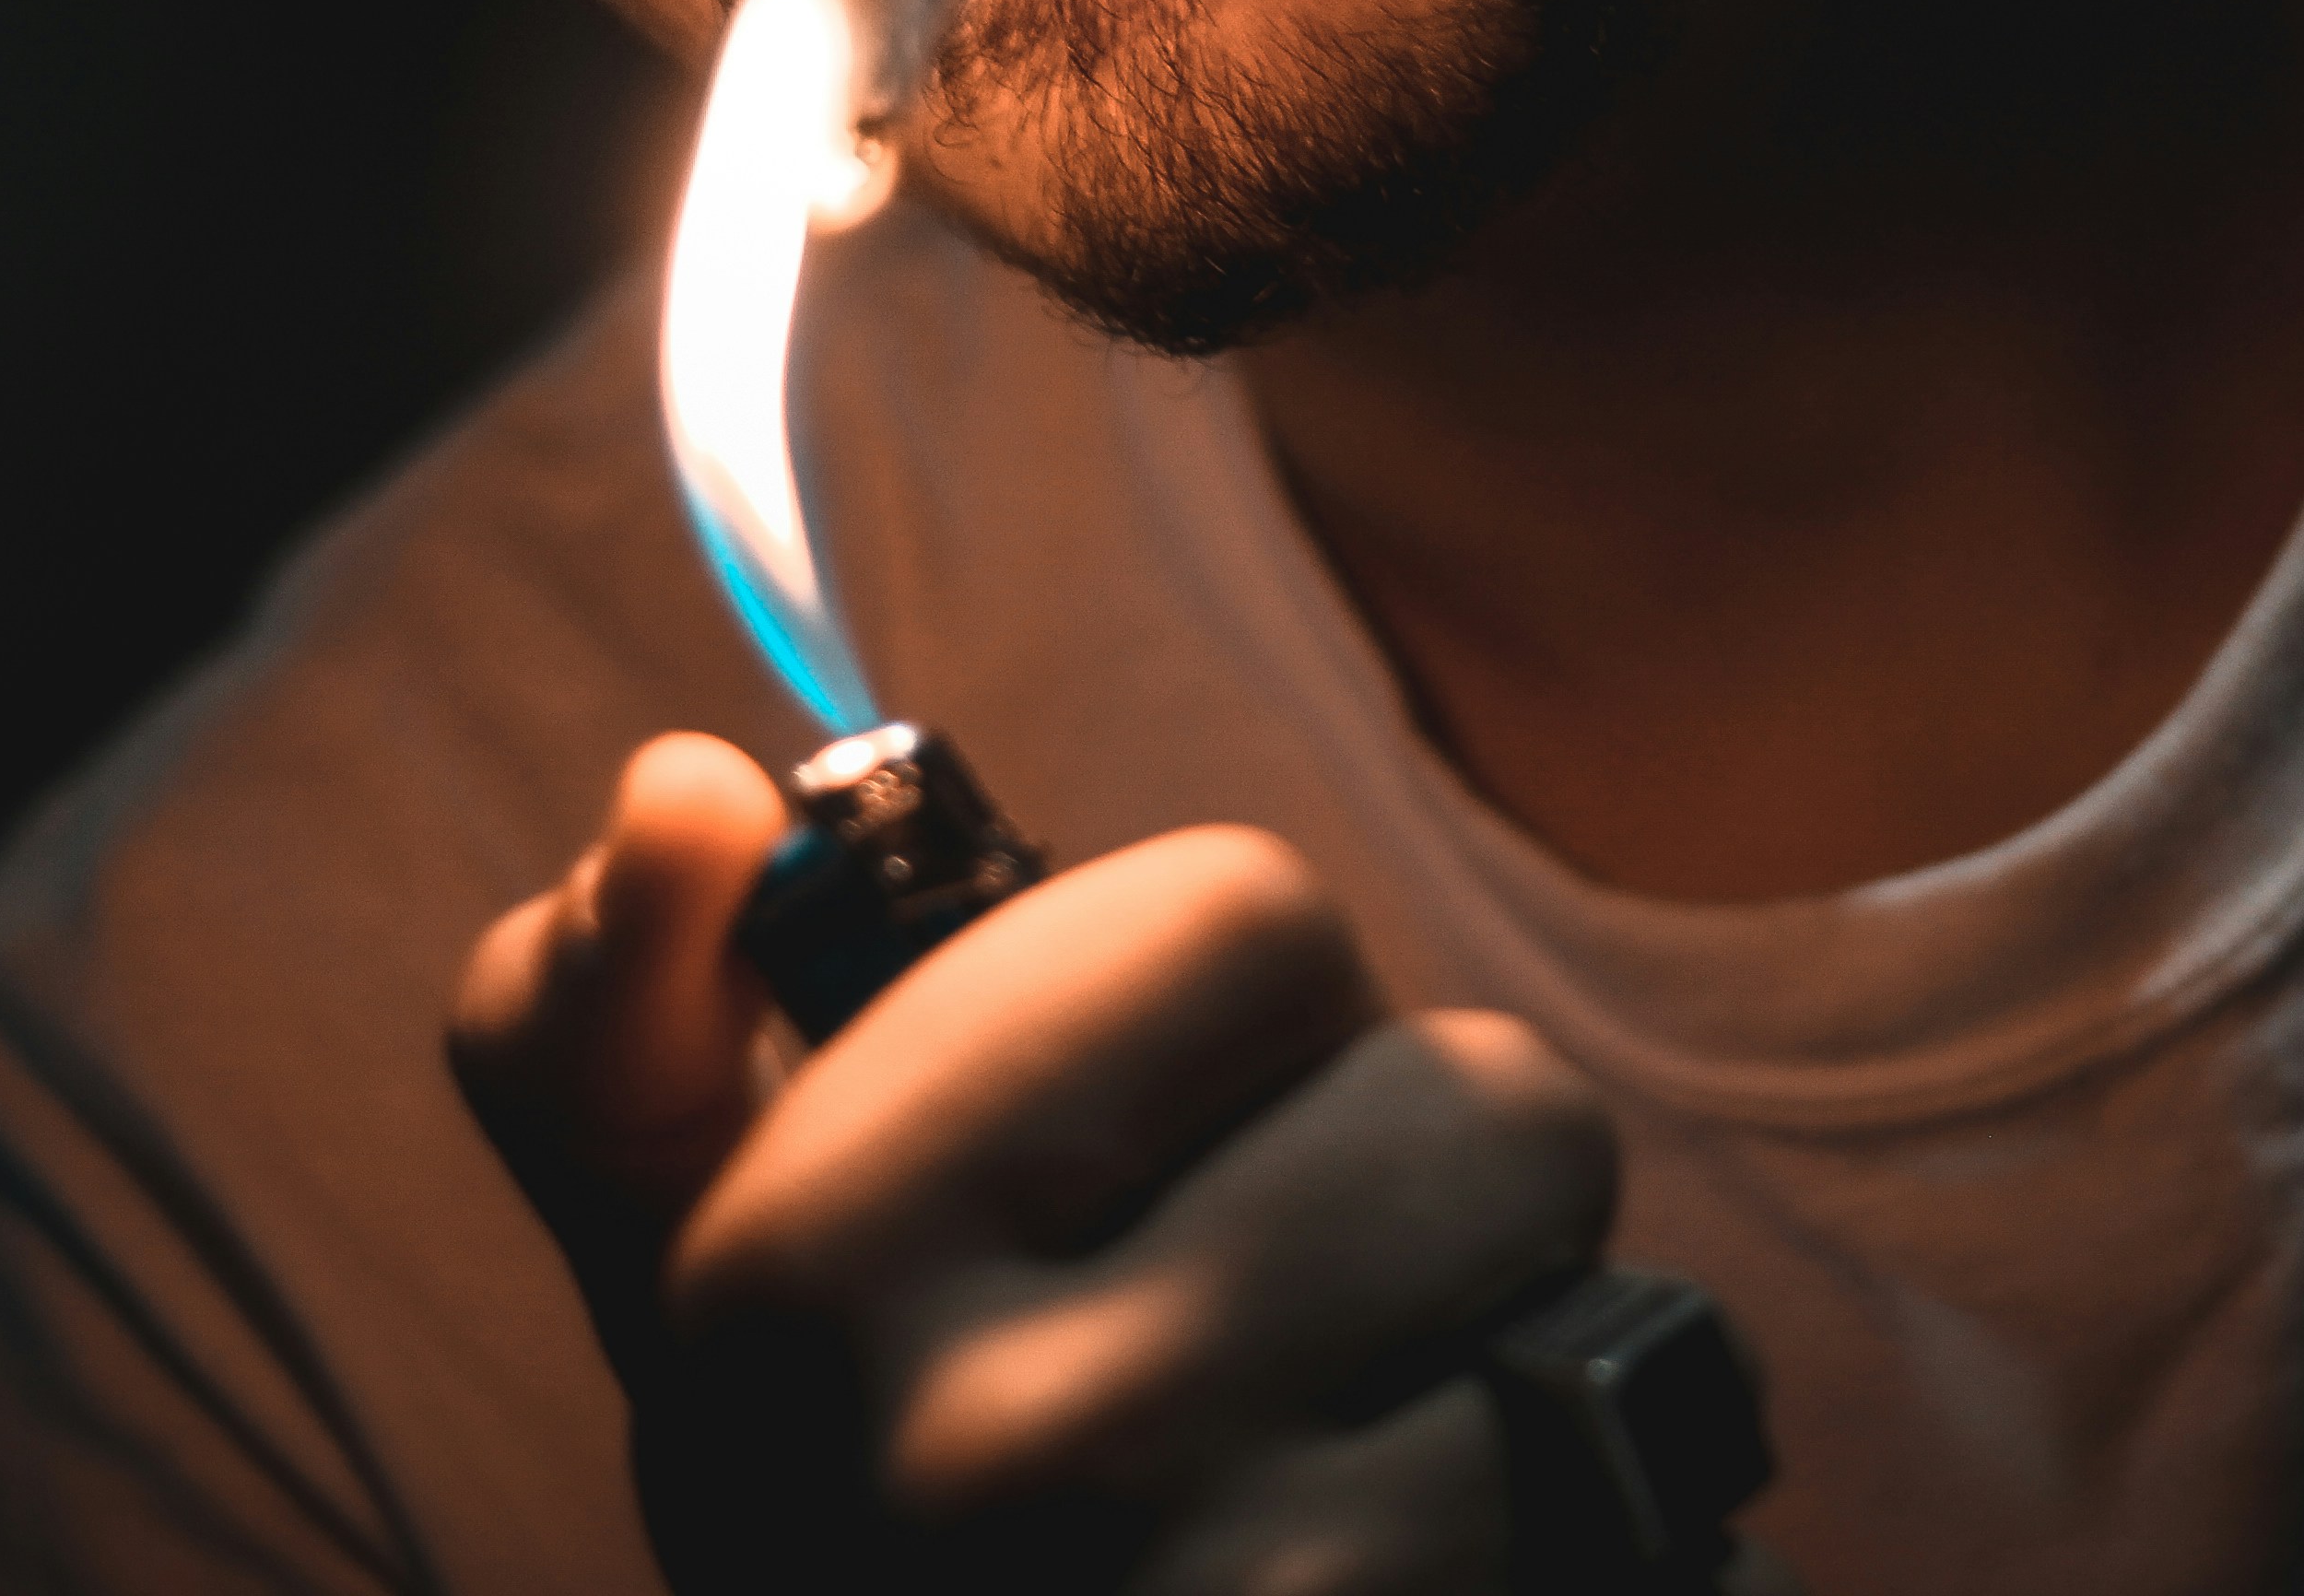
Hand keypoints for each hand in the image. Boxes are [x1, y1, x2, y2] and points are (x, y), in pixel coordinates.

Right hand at [452, 733, 1677, 1591]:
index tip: (1143, 1144)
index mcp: (793, 1272)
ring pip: (1597, 1324)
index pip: (1241, 914)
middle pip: (1474, 1103)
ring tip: (1364, 1485)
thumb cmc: (857, 1533)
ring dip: (1518, 1392)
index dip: (1232, 1007)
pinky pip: (1690, 1555)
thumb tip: (682, 787)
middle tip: (1287, 1341)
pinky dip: (1615, 1574)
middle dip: (1415, 1201)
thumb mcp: (676, 1292)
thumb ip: (613, 1019)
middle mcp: (1001, 1453)